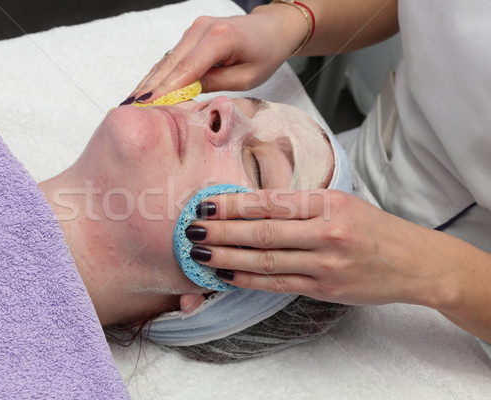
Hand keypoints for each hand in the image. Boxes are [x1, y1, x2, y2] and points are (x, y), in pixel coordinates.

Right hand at [127, 4, 306, 103]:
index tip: (147, 105)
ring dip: (149, 82)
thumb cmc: (265, 54)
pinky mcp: (191, 35)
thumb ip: (216, 84)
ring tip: (130, 103)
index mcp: (220, 38)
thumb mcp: (247, 78)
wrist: (271, 28)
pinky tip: (143, 91)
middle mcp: (202, 28)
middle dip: (150, 87)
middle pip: (170, 63)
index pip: (187, 68)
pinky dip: (158, 75)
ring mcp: (194, 29)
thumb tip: (186, 93)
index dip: (166, 88)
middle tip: (129, 109)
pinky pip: (171, 58)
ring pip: (166, 61)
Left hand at [187, 189, 444, 306]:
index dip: (234, 205)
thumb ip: (301, 204)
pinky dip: (248, 279)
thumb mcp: (342, 202)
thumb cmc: (373, 228)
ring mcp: (325, 264)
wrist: (414, 262)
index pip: (271, 202)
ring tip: (201, 251)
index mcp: (329, 203)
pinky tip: (226, 274)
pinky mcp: (324, 289)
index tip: (207, 204)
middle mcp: (327, 232)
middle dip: (222, 231)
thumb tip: (250, 205)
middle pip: (262, 232)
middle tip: (193, 228)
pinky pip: (278, 284)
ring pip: (266, 260)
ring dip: (227, 256)